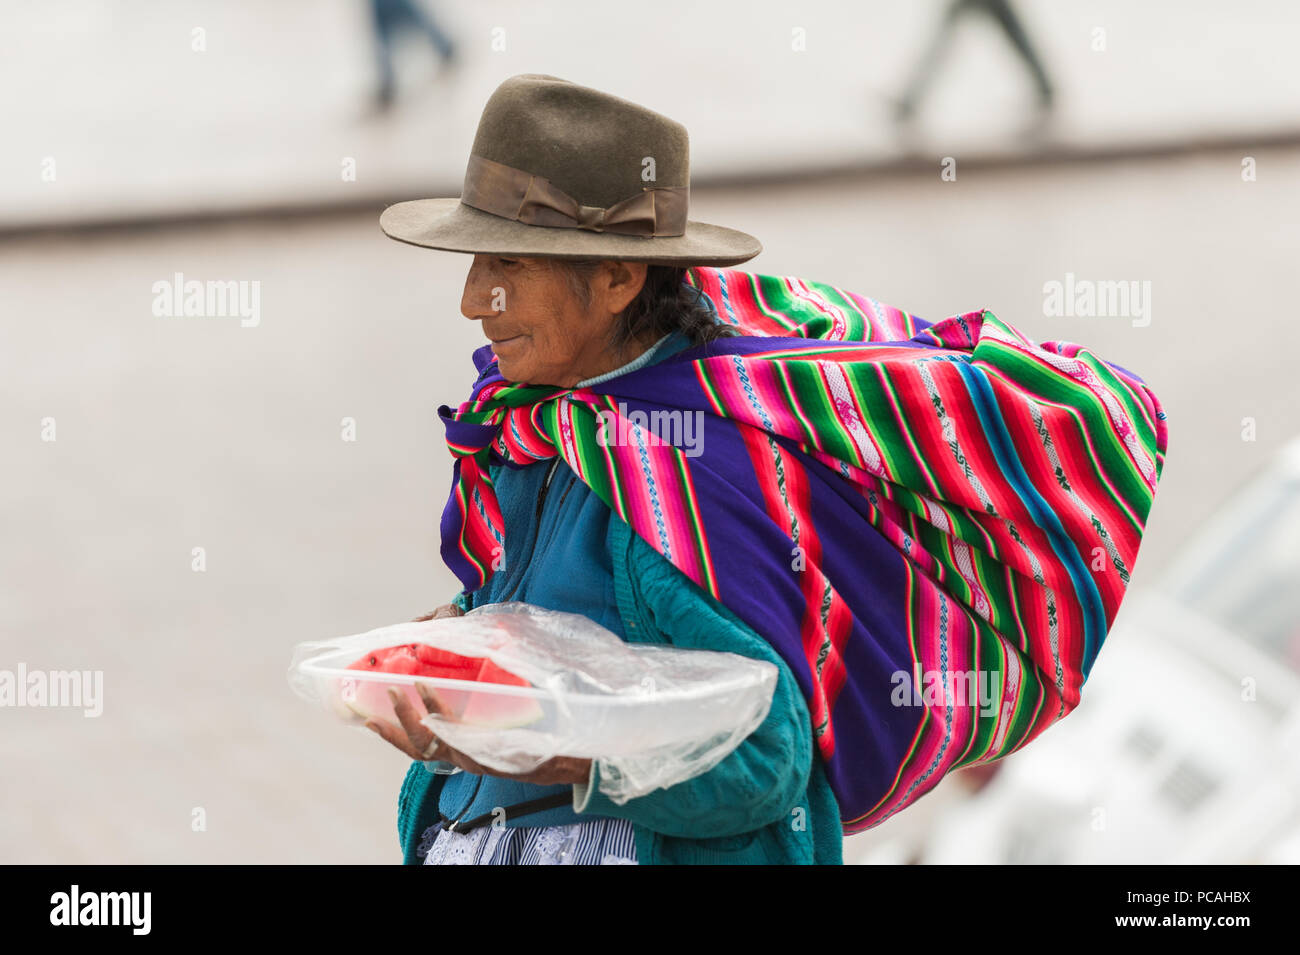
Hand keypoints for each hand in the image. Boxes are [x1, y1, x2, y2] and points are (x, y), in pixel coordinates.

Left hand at [364, 606, 591, 785]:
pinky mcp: (454, 756)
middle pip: (427, 745)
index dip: (435, 710)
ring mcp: (459, 759)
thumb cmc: (543, 733)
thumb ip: (518, 688)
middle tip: (391, 690)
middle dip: (405, 719)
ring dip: (395, 732)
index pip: (453, 731)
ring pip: (420, 751)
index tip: (422, 685)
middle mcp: (468, 757)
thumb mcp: (533, 712)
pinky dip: (400, 738)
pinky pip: (423, 751)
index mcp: (486, 746)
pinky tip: (383, 722)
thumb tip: (501, 644)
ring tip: (373, 714)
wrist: (551, 762)